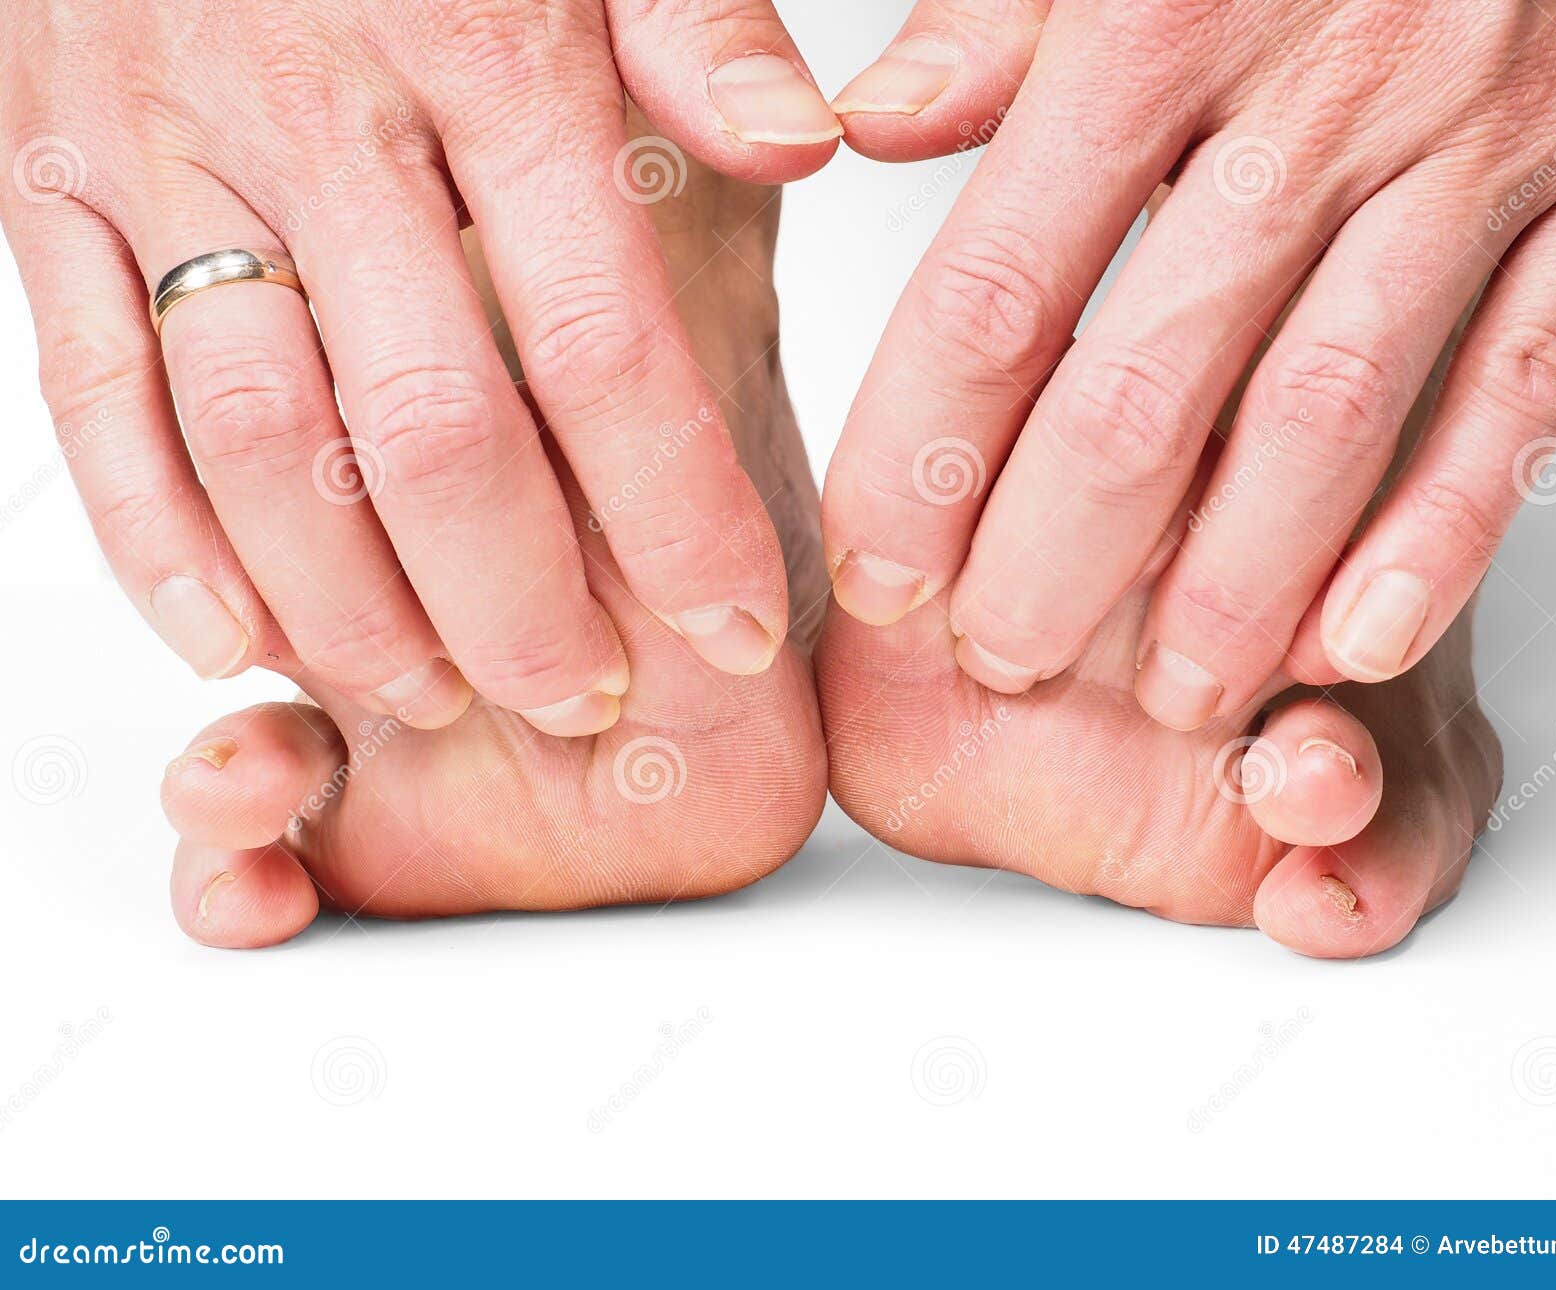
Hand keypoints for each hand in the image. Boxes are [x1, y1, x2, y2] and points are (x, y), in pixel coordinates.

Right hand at [1, 0, 839, 733]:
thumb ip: (694, 31)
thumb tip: (809, 144)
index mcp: (486, 49)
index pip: (605, 343)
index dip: (678, 514)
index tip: (736, 630)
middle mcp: (315, 112)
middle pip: (429, 430)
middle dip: (522, 602)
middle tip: (590, 702)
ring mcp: (158, 149)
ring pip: (255, 438)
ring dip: (350, 600)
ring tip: (437, 694)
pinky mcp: (40, 180)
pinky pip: (85, 390)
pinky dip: (152, 537)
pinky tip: (233, 639)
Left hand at [823, 0, 1555, 728]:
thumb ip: (999, 29)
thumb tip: (870, 128)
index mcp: (1162, 18)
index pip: (1002, 289)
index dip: (928, 451)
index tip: (883, 569)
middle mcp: (1318, 93)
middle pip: (1150, 385)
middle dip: (1060, 554)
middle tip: (1002, 660)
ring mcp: (1472, 146)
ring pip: (1327, 413)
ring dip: (1241, 582)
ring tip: (1176, 696)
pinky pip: (1521, 379)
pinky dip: (1445, 523)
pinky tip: (1363, 636)